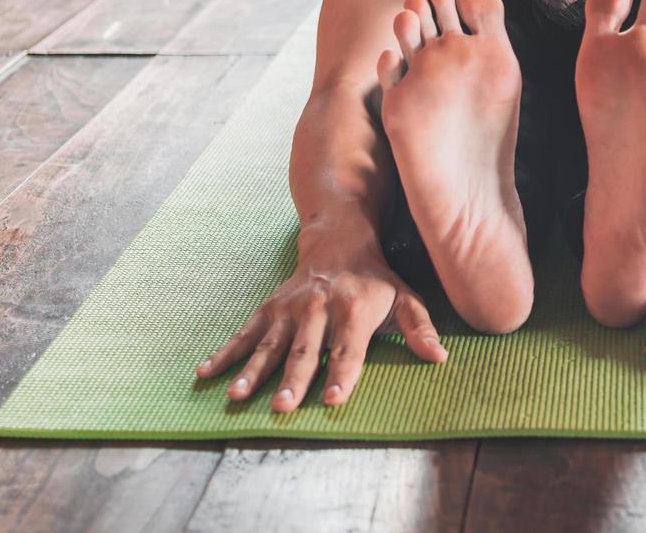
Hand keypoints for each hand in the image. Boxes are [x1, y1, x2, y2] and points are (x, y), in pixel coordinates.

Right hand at [195, 224, 446, 411]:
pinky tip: (206, 372)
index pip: (349, 348)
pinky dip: (225, 352)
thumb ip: (419, 328)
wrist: (339, 238)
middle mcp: (318, 307)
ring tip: (238, 396)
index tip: (334, 398)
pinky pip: (244, 332)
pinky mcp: (269, 308)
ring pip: (269, 343)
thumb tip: (439, 357)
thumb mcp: (405, 297)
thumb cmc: (376, 279)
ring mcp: (289, 308)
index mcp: (354, 309)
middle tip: (283, 406)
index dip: (343, 373)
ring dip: (252, 371)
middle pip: (305, 349)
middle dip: (294, 379)